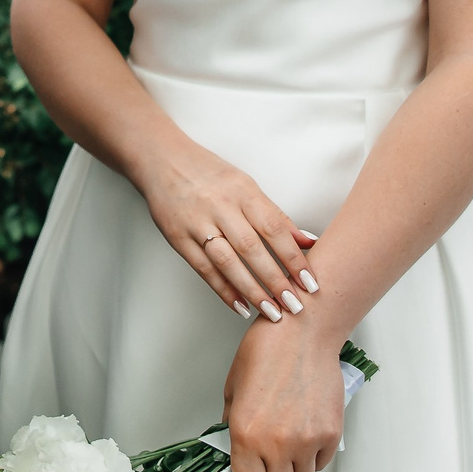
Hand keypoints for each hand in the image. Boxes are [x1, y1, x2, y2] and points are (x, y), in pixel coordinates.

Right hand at [135, 143, 318, 320]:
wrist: (162, 159)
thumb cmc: (209, 173)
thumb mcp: (246, 185)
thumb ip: (275, 215)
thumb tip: (308, 241)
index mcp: (243, 190)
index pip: (274, 228)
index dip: (294, 257)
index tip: (310, 282)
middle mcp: (221, 206)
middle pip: (252, 248)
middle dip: (276, 280)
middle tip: (296, 305)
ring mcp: (197, 222)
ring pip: (228, 262)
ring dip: (252, 290)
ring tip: (272, 312)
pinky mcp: (178, 237)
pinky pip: (204, 269)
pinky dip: (224, 290)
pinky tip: (241, 306)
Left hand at [223, 315, 345, 471]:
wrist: (302, 332)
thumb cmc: (266, 352)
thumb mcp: (233, 389)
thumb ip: (231, 425)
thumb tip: (233, 453)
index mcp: (246, 434)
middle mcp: (277, 444)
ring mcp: (307, 441)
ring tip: (286, 449)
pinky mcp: (330, 435)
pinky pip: (320, 464)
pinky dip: (312, 458)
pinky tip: (303, 435)